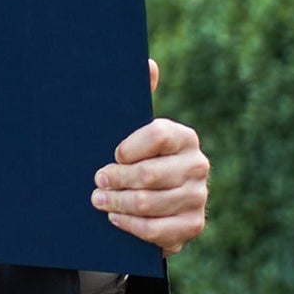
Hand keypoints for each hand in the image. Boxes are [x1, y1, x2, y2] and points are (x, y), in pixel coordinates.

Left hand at [91, 60, 208, 255]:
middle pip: (150, 175)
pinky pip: (157, 230)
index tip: (112, 154)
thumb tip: (148, 63)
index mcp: (183, 137)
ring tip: (98, 200)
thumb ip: (138, 97)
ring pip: (149, 203)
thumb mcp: (131, 130)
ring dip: (117, 203)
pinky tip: (115, 218)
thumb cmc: (135, 159)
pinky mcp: (192, 226)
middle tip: (96, 181)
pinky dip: (131, 225)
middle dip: (115, 179)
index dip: (128, 147)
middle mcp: (197, 165)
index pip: (157, 135)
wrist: (151, 202)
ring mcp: (198, 197)